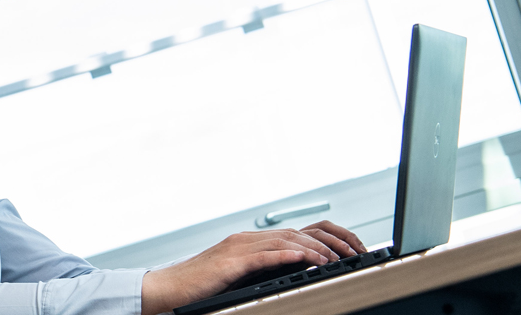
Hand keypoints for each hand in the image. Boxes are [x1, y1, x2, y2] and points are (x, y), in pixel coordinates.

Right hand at [140, 220, 365, 313]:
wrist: (169, 287)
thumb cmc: (200, 284)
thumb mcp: (237, 273)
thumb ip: (261, 267)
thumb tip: (294, 268)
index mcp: (249, 241)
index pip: (294, 232)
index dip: (323, 237)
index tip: (346, 248)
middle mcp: (246, 239)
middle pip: (295, 232)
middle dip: (327, 241)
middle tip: (351, 251)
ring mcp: (237, 248)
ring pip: (283, 241)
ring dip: (312, 249)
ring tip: (333, 259)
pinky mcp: (230, 262)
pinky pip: (264, 255)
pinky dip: (287, 255)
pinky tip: (304, 258)